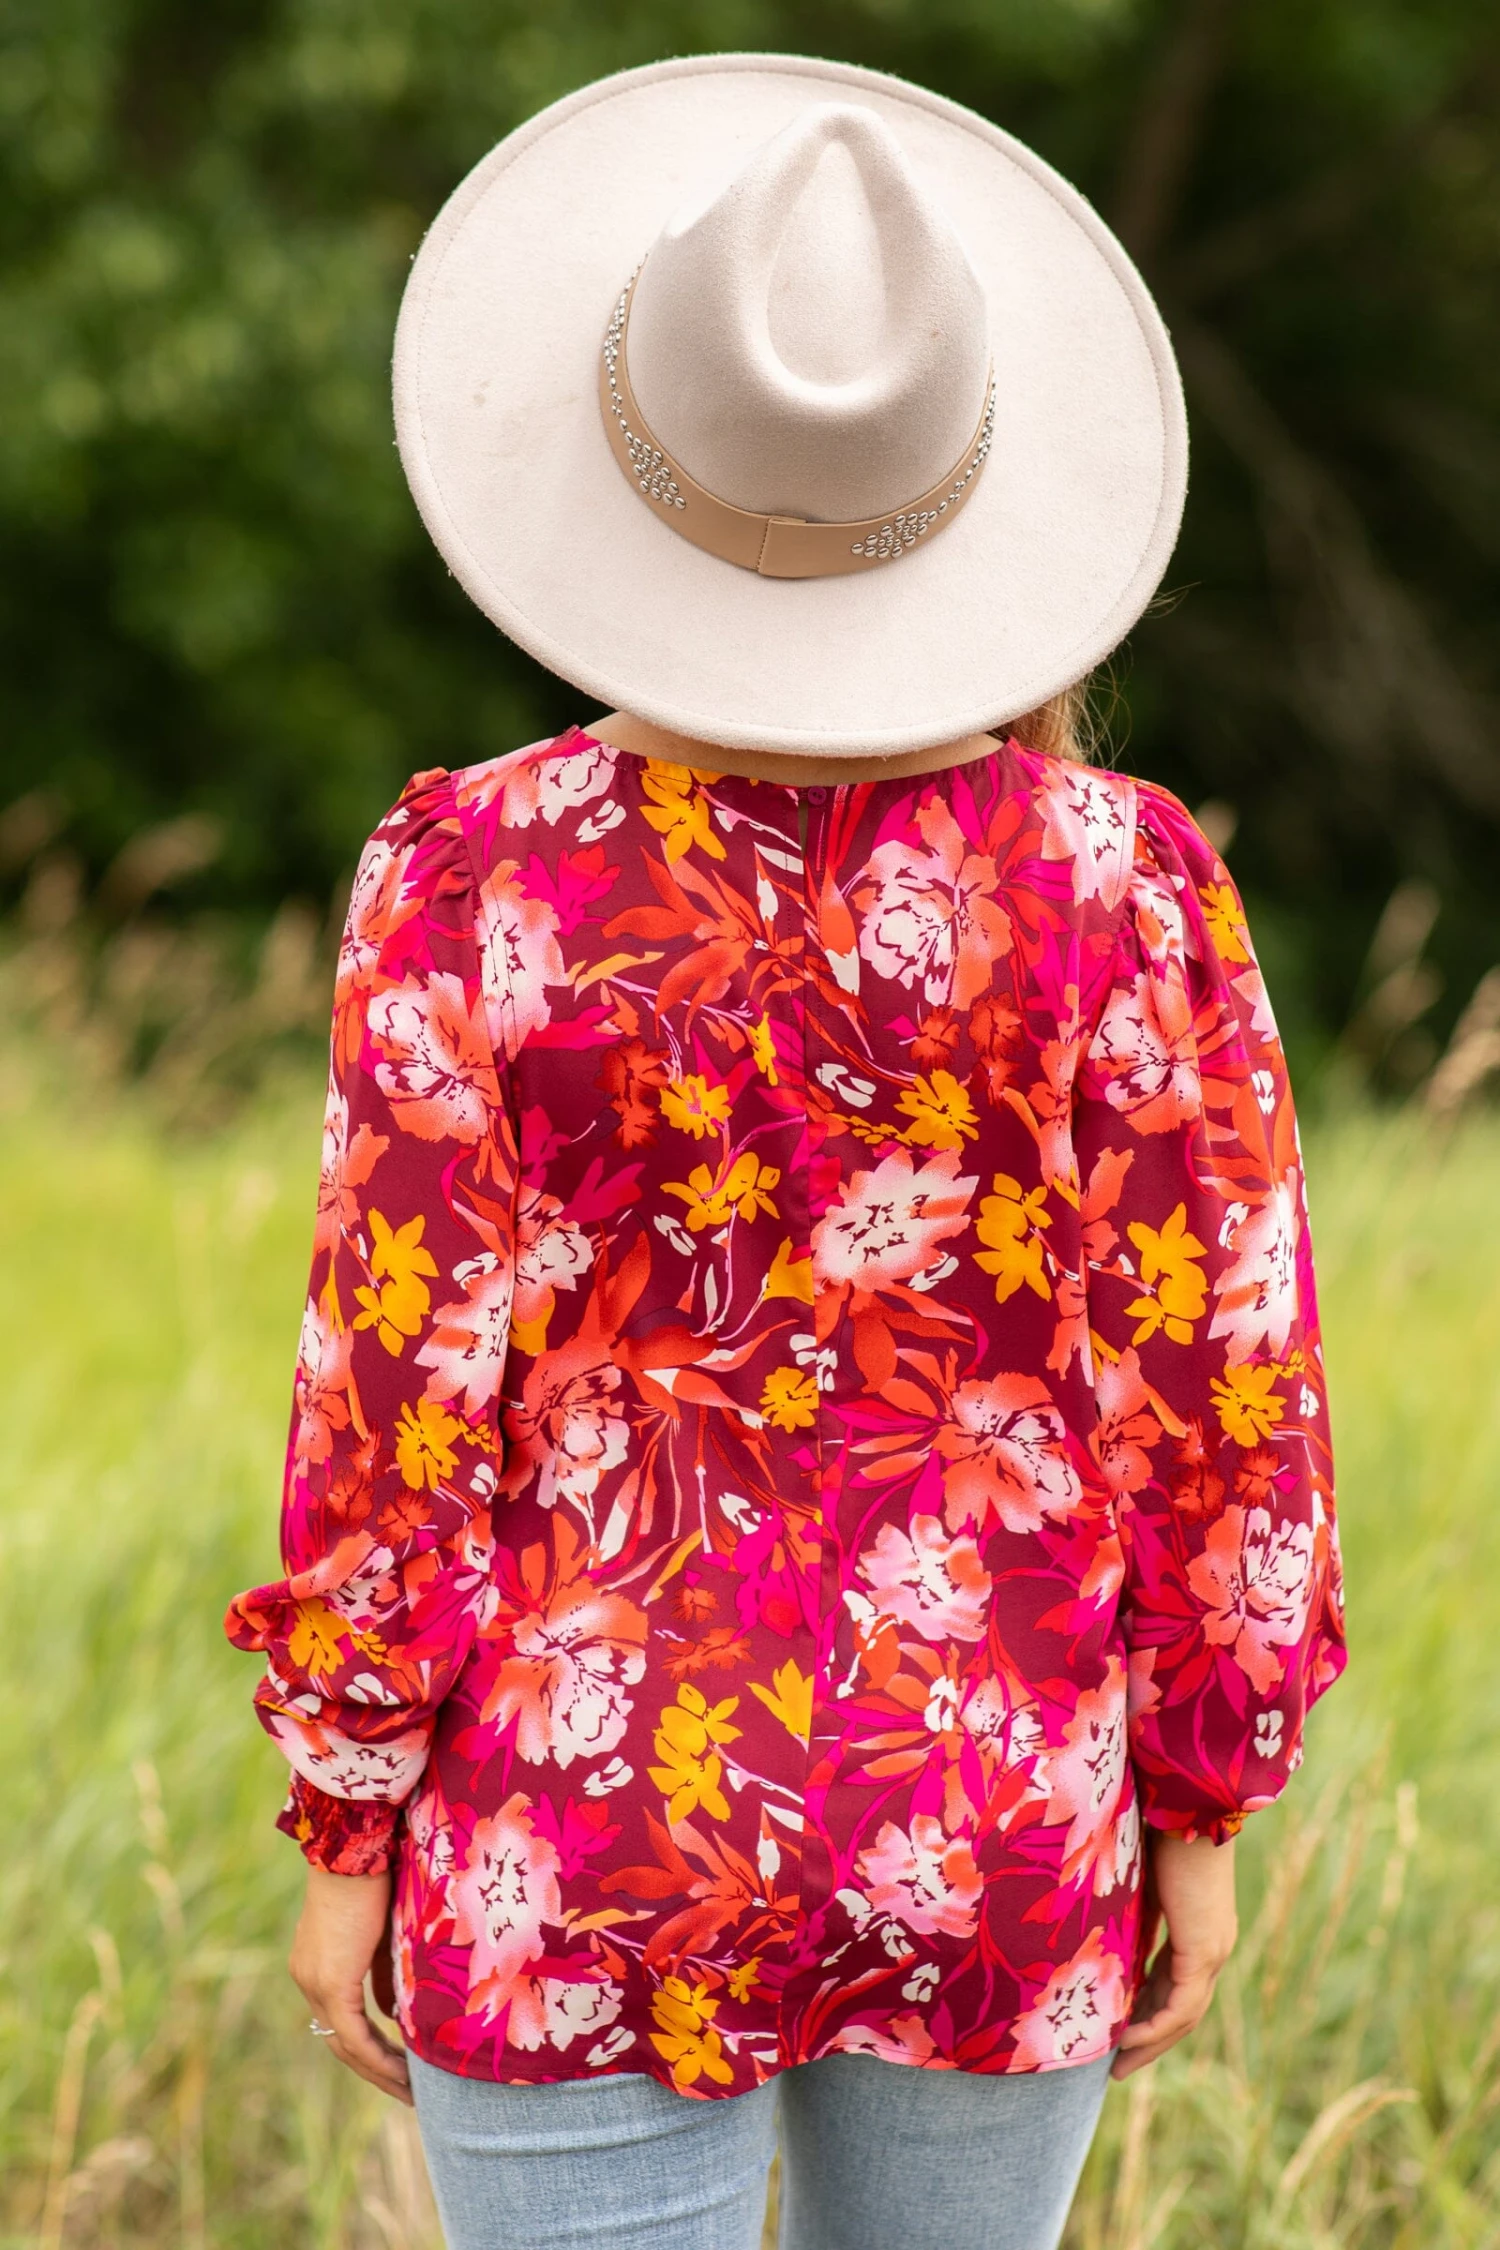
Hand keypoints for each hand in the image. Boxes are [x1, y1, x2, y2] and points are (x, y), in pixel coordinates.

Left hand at [289, 1865, 411, 2104]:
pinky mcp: (331, 1981)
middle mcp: (308, 1980)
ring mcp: (315, 1983)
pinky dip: (378, 2055)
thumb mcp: (382, 1932)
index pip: (340, 2022)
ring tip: (411, 2091)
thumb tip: (395, 2014)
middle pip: (340, 2042)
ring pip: (345, 2045)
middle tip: (408, 2091)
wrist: (355, 1848)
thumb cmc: (373, 1875)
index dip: (369, 2049)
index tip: (398, 2067)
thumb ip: (384, 1974)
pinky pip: (354, 2034)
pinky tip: (404, 2072)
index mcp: (317, 1966)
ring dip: (379, 2071)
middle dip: (375, 2070)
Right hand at [1112, 1829, 1237, 2079]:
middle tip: (1117, 2065)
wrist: (1185, 1803)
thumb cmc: (1156, 1824)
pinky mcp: (1202, 1950)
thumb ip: (1124, 1906)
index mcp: (1200, 1928)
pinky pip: (1180, 2007)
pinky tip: (1125, 2040)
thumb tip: (1091, 1923)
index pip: (1175, 1985)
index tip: (1118, 2031)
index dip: (1148, 2012)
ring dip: (1150, 2043)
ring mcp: (1211, 1950)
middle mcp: (1212, 1946)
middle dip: (1149, 2041)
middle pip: (1182, 2010)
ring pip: (1183, 2015)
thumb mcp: (1135, 1877)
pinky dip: (1154, 2028)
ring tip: (1117, 2065)